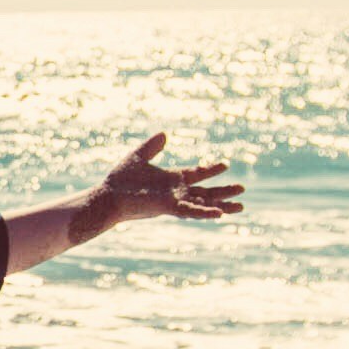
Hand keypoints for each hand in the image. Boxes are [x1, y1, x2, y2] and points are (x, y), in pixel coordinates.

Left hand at [84, 131, 241, 233]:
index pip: (196, 174)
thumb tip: (164, 134)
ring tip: (241, 206)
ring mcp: (174, 201)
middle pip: (206, 192)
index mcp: (171, 180)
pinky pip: (191, 211)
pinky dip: (205, 213)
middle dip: (224, 192)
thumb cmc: (119, 180)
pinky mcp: (168, 207)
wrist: (107, 196)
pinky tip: (220, 214)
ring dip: (222, 205)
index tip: (225, 164)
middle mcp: (176, 192)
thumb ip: (151, 147)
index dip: (210, 170)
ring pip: (204, 204)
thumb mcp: (138, 157)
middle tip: (242, 190)